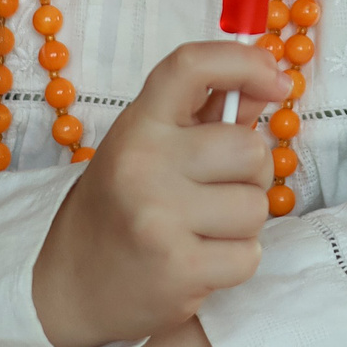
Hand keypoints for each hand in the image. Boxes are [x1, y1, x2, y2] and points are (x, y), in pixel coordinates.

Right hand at [31, 41, 282, 346]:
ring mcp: (159, 218)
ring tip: (202, 229)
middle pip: (249, 148)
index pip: (192, 67)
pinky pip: (249, 255)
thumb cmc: (122, 206)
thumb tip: (271, 83)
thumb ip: (209, 113)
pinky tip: (200, 262)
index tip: (276, 80)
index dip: (244, 62)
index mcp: (138, 125)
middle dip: (250, 173)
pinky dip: (234, 261)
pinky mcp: (178, 270)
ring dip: (242, 222)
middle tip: (216, 190)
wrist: (70, 284)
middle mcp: (144, 164)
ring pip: (256, 206)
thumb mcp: (151, 146)